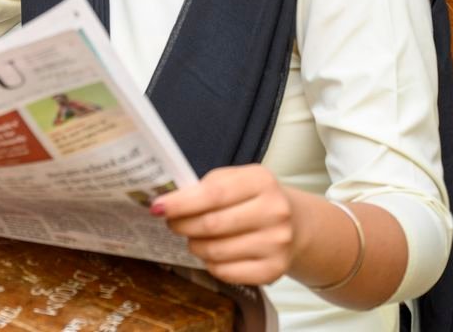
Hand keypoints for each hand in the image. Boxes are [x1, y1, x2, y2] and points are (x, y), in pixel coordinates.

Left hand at [154, 165, 299, 285]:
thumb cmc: (253, 199)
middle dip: (182, 225)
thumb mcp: (235, 180)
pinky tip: (214, 253)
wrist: (295, 224)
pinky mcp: (273, 270)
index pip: (212, 194)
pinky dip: (211, 264)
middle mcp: (274, 212)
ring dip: (195, 245)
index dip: (180, 203)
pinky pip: (226, 272)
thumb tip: (166, 203)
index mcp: (261, 181)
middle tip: (173, 223)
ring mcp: (277, 243)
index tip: (157, 207)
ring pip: (215, 251)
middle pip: (211, 225)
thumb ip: (204, 187)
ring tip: (195, 238)